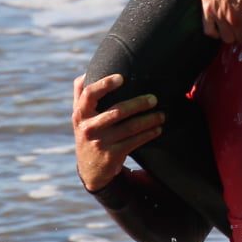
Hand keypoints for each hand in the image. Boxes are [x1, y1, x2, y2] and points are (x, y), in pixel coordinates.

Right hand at [71, 73, 163, 191]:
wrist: (90, 169)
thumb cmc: (89, 132)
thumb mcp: (80, 116)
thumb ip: (81, 94)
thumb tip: (85, 72)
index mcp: (81, 114)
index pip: (89, 94)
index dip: (105, 84)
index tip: (122, 77)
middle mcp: (88, 128)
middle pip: (116, 112)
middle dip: (138, 104)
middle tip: (154, 99)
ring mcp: (100, 142)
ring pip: (129, 128)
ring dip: (148, 120)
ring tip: (161, 115)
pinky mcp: (111, 155)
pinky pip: (134, 142)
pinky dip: (148, 134)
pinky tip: (157, 129)